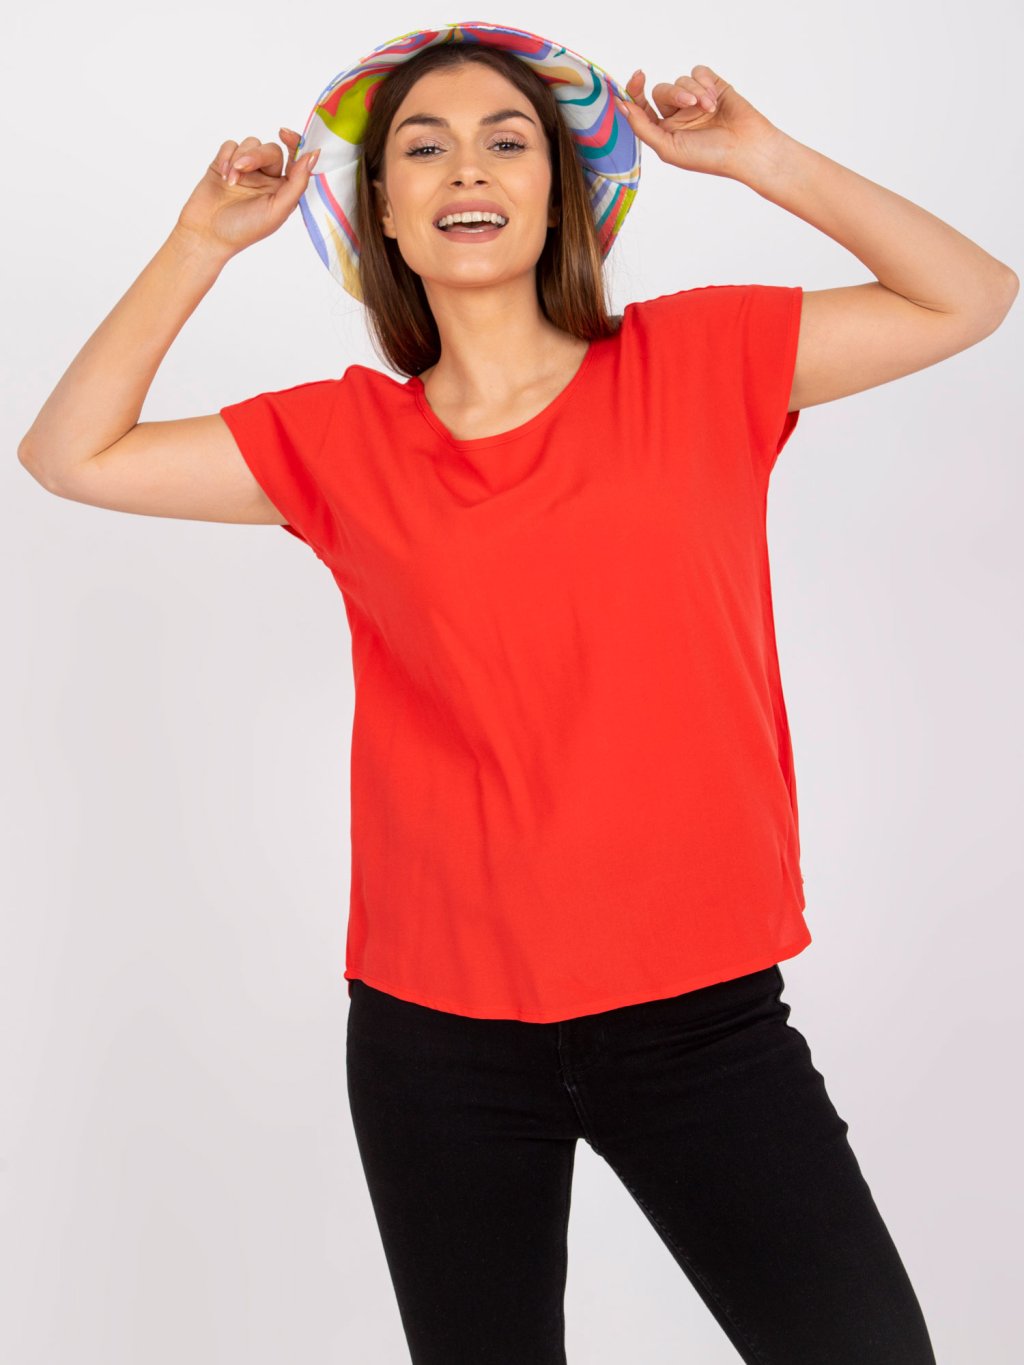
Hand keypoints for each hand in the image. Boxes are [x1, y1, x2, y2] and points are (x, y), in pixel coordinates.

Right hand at [175, 128, 319, 257]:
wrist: (207, 233)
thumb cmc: (244, 229)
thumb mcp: (278, 210)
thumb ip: (298, 183)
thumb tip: (313, 155)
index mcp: (283, 189)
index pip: (295, 159)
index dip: (294, 143)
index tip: (284, 134)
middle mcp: (267, 178)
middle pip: (271, 150)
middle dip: (256, 155)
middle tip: (242, 168)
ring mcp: (246, 170)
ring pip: (250, 144)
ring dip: (239, 159)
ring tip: (230, 181)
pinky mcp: (225, 163)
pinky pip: (231, 145)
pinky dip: (226, 157)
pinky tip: (223, 175)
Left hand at [615, 66, 781, 179]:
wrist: (746, 148)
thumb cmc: (708, 156)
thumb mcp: (668, 148)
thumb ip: (642, 127)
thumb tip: (621, 105)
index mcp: (663, 131)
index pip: (641, 107)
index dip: (635, 91)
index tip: (637, 76)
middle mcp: (677, 115)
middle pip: (661, 90)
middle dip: (674, 94)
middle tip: (689, 104)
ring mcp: (695, 100)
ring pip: (681, 80)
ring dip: (694, 92)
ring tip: (709, 108)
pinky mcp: (712, 86)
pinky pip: (698, 72)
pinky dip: (703, 82)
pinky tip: (713, 98)